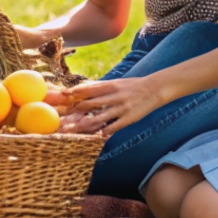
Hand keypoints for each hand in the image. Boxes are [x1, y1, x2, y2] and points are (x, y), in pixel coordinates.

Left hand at [46, 77, 164, 134]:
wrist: (154, 89)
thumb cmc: (132, 86)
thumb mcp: (115, 82)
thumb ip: (100, 86)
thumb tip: (82, 88)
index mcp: (110, 86)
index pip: (88, 89)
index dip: (75, 93)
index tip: (63, 96)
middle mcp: (114, 96)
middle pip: (90, 104)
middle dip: (75, 111)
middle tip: (62, 117)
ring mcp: (121, 108)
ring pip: (99, 117)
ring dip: (84, 124)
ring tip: (72, 129)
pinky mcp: (128, 119)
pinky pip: (114, 126)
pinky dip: (104, 131)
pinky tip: (96, 135)